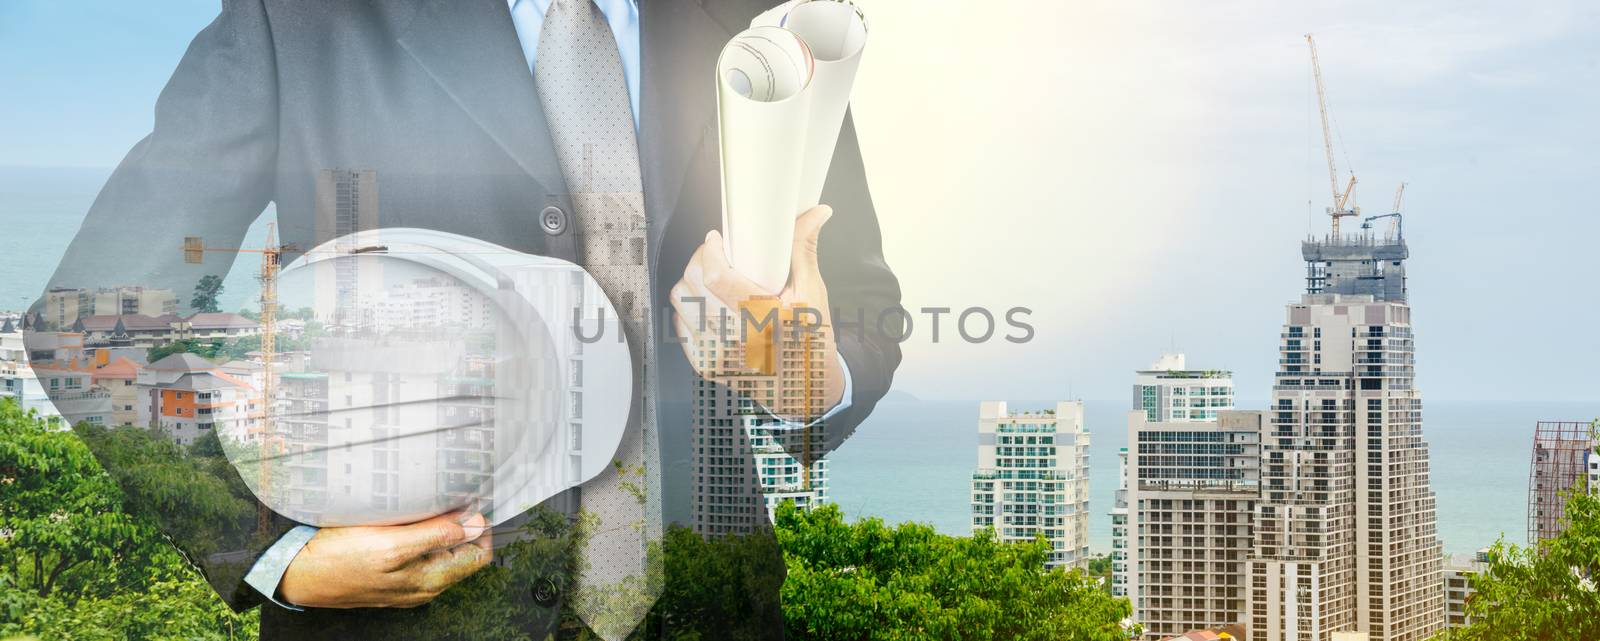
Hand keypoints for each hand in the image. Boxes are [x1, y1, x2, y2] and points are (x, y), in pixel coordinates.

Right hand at [278, 511, 491, 608]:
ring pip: (443, 554)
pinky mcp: (393, 578)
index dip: (480, 527)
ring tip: (431, 505)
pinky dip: (424, 536)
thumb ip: (437, 535)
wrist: (300, 574)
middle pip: (463, 554)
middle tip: (453, 497)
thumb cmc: (340, 559)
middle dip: (463, 526)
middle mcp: (424, 587)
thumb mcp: (392, 544)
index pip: (479, 555)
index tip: (473, 502)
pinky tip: (409, 521)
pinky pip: (421, 556)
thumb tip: (475, 525)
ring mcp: (408, 584)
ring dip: (443, 529)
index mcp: (430, 580)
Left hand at [669, 205, 845, 420]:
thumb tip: (816, 212)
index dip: (710, 250)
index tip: (716, 239)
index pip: (716, 275)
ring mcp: (718, 356)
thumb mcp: (813, 294)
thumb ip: (803, 249)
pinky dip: (690, 308)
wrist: (803, 390)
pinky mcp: (706, 365)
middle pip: (693, 282)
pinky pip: (681, 323)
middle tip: (715, 255)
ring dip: (692, 281)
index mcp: (767, 319)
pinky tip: (708, 304)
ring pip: (681, 300)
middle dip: (701, 260)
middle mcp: (739, 340)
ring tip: (711, 278)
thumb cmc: (810, 341)